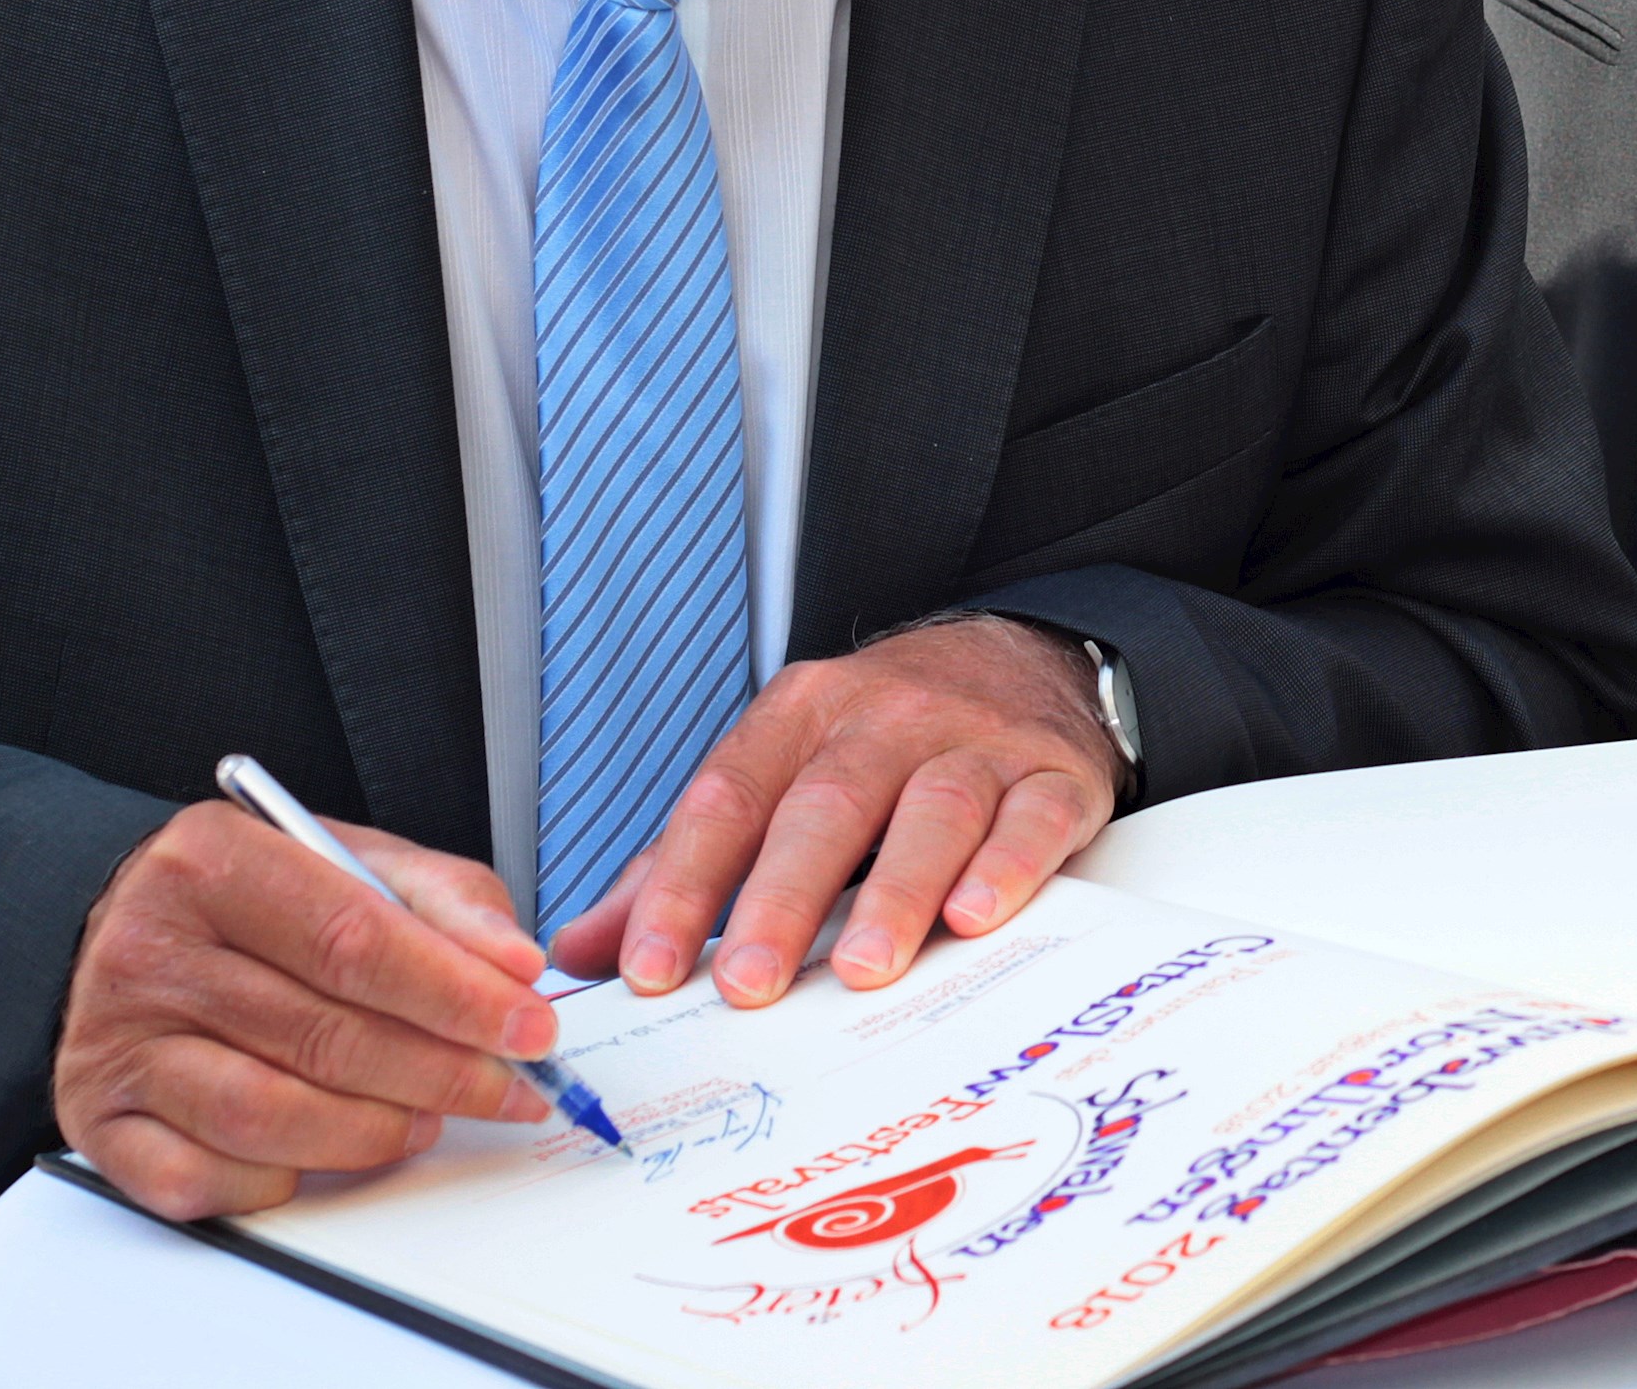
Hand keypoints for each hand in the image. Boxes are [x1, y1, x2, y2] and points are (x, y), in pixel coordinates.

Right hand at [55, 801, 557, 1218]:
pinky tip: (327, 1153)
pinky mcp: (98, 1121)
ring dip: (374, 1133)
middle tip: (509, 1090)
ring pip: (268, 1116)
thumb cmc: (255, 897)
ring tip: (431, 1119)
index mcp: (214, 862)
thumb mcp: (351, 857)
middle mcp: (151, 951)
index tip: (530, 1027)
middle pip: (322, 1034)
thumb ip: (443, 898)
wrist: (122, 925)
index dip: (456, 994)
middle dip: (440, 1073)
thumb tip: (514, 964)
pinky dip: (281, 1180)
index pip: (354, 940)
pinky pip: (202, 1180)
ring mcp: (118, 1043)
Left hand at [551, 615, 1124, 1009]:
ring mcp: (976, 742)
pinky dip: (1006, 867)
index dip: (681, 884)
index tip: (648, 968)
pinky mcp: (1053, 774)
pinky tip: (976, 915)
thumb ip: (683, 861)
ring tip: (863, 967)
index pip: (727, 796)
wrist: (1027, 654)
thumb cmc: (887, 736)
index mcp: (801, 714)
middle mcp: (887, 718)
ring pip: (933, 809)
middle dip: (782, 898)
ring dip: (895, 891)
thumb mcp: (781, 771)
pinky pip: (1032, 818)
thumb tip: (583, 949)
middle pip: (826, 804)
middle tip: (749, 982)